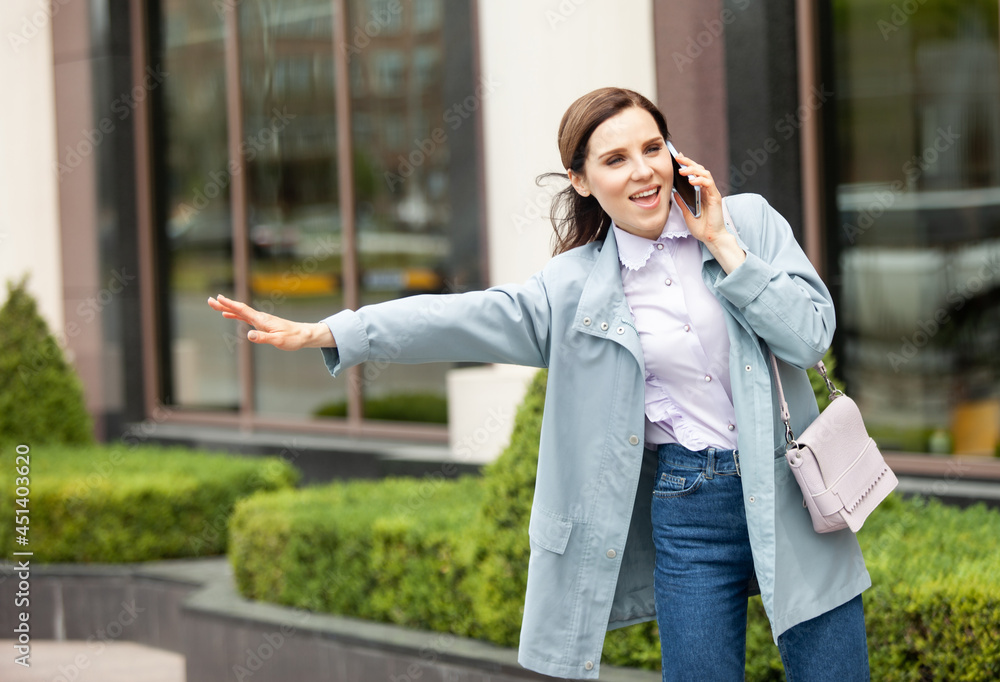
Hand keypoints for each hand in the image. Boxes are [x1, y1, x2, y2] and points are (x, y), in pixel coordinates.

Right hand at [207, 294, 334, 349]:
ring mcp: (260, 319)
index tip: (218, 298)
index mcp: (261, 319)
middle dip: (223, 304)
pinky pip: (245, 317)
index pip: (242, 310)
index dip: (229, 304)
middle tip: (209, 300)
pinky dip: (235, 314)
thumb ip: (263, 338)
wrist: (303, 335)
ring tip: (215, 306)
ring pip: (240, 312)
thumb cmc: (292, 338)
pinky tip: (229, 315)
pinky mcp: (262, 323)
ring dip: (227, 308)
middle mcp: (260, 317)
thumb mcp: (278, 341)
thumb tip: (249, 335)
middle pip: (238, 308)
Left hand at [673, 151, 745, 272]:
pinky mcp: (715, 197)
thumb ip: (682, 201)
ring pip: (705, 173)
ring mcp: (712, 193)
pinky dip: (700, 180)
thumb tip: (674, 191)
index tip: (677, 158)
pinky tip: (692, 181)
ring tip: (682, 171)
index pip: (694, 174)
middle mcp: (707, 190)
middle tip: (678, 158)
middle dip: (689, 162)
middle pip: (700, 170)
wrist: (710, 237)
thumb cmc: (701, 226)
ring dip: (693, 170)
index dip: (687, 165)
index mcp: (700, 192)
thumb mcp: (686, 212)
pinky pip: (709, 184)